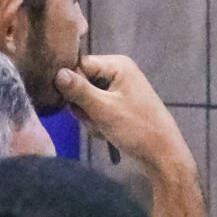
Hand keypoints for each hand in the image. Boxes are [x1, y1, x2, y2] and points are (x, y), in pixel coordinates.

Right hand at [55, 55, 192, 178]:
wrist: (160, 152)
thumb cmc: (136, 127)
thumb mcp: (103, 108)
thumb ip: (78, 90)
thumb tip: (56, 72)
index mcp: (117, 65)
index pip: (77, 64)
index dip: (68, 82)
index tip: (66, 101)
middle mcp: (118, 72)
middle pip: (80, 83)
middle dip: (81, 105)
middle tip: (92, 117)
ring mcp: (118, 89)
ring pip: (85, 100)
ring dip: (88, 116)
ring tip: (102, 126)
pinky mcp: (118, 105)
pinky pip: (95, 110)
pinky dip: (96, 122)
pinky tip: (106, 131)